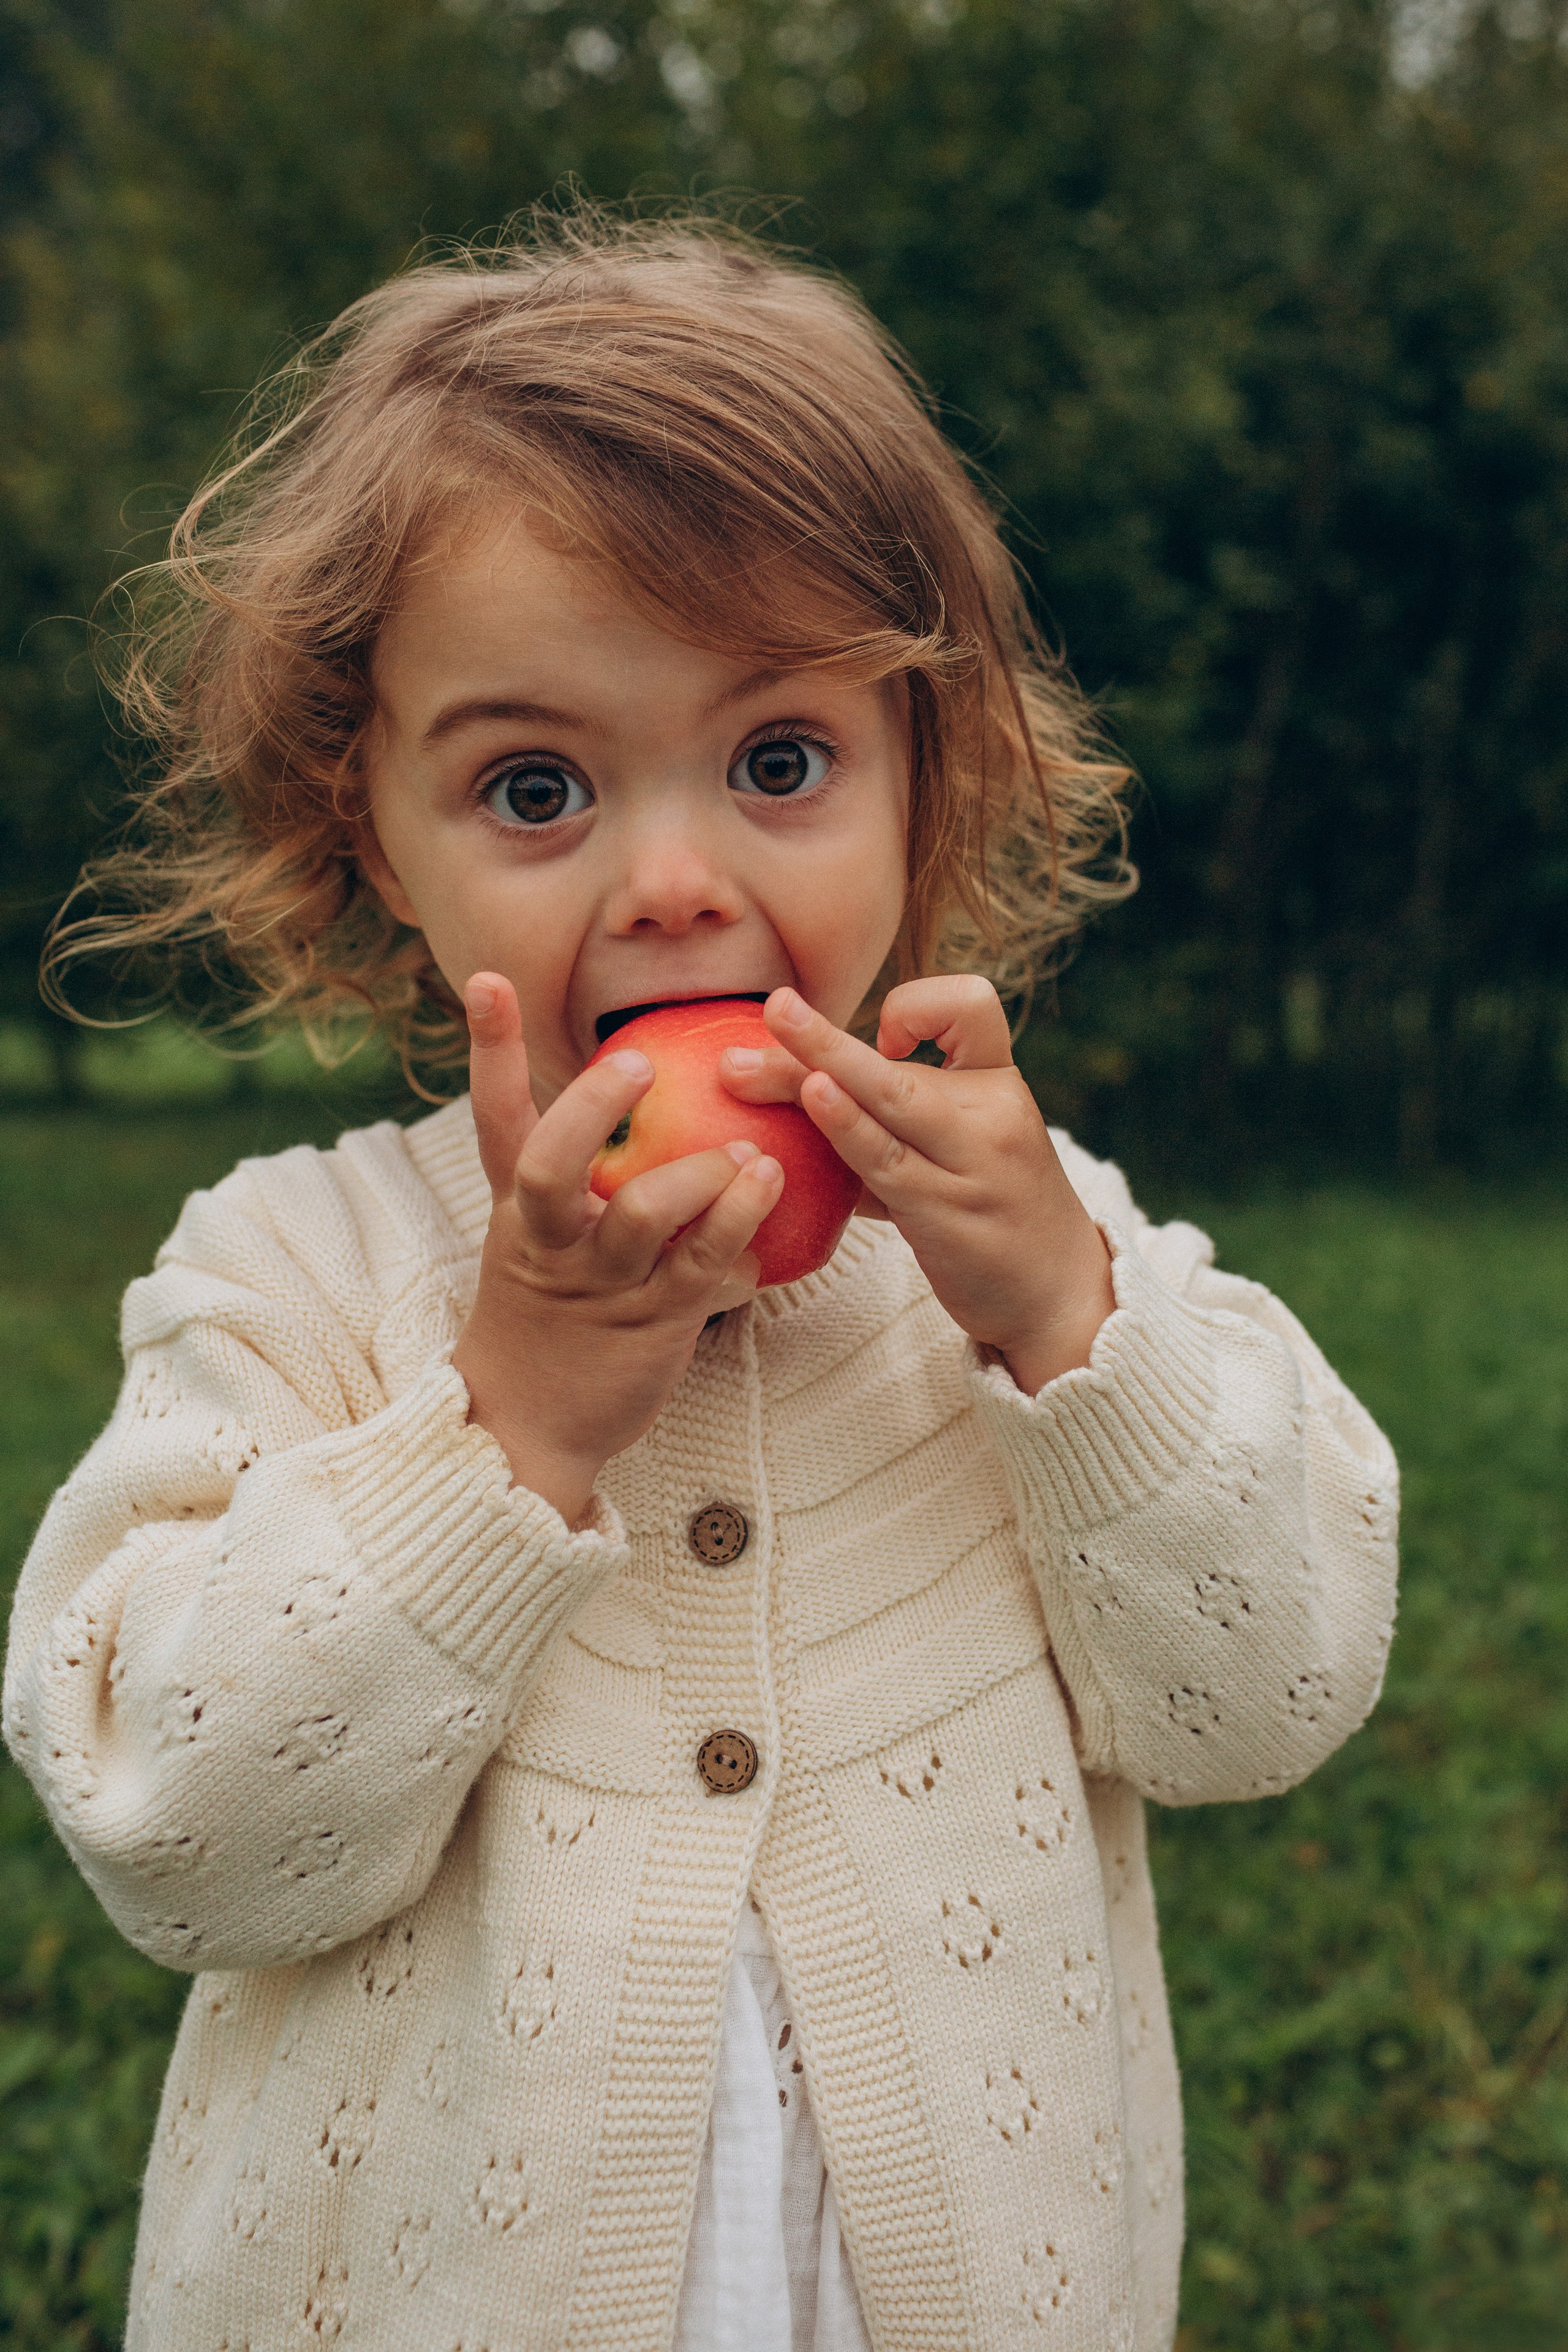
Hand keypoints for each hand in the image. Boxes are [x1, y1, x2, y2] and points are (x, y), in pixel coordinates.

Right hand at [450, 974, 783, 1522]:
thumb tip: (658, 1113)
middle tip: (641, 1063)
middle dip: (595, 1105)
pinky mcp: (650, 1323)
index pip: (496, 1118)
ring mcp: (597, 1285)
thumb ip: (588, 1186)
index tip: (487, 979)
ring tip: (747, 1152)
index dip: (491, 1048)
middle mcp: (547, 1241)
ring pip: (640, 1212)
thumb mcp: (549, 1244)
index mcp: (517, 1211)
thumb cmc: (553, 1320)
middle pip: (549, 1163)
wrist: (526, 1429)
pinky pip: (702, 1265)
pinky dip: (740, 1225)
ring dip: (700, 1173)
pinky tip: (768, 1193)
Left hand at [721, 977, 1114, 1393]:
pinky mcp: (947, 1212)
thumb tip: (800, 1090)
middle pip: (895, 1063)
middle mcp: (992, 1113)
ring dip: (810, 1074)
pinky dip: (845, 1128)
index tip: (886, 1038)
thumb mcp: (967, 1145)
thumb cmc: (997, 1210)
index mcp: (1000, 1081)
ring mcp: (972, 1163)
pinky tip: (815, 1100)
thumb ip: (901, 1117)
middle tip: (772, 1006)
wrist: (1061, 1293)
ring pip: (885, 1102)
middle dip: (822, 1038)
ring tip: (742, 1065)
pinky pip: (884, 1162)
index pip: (970, 1004)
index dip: (918, 1006)